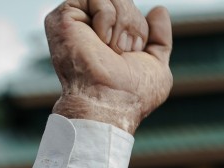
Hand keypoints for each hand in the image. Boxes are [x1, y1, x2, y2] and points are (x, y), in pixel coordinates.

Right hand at [45, 0, 172, 133]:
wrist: (111, 102)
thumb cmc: (133, 94)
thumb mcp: (156, 65)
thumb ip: (159, 39)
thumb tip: (159, 10)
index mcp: (109, 38)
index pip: (131, 11)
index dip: (141, 29)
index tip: (133, 53)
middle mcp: (90, 28)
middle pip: (123, 1)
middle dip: (133, 24)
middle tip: (123, 52)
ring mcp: (76, 22)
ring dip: (122, 22)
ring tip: (112, 48)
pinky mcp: (63, 17)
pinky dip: (107, 17)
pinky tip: (100, 40)